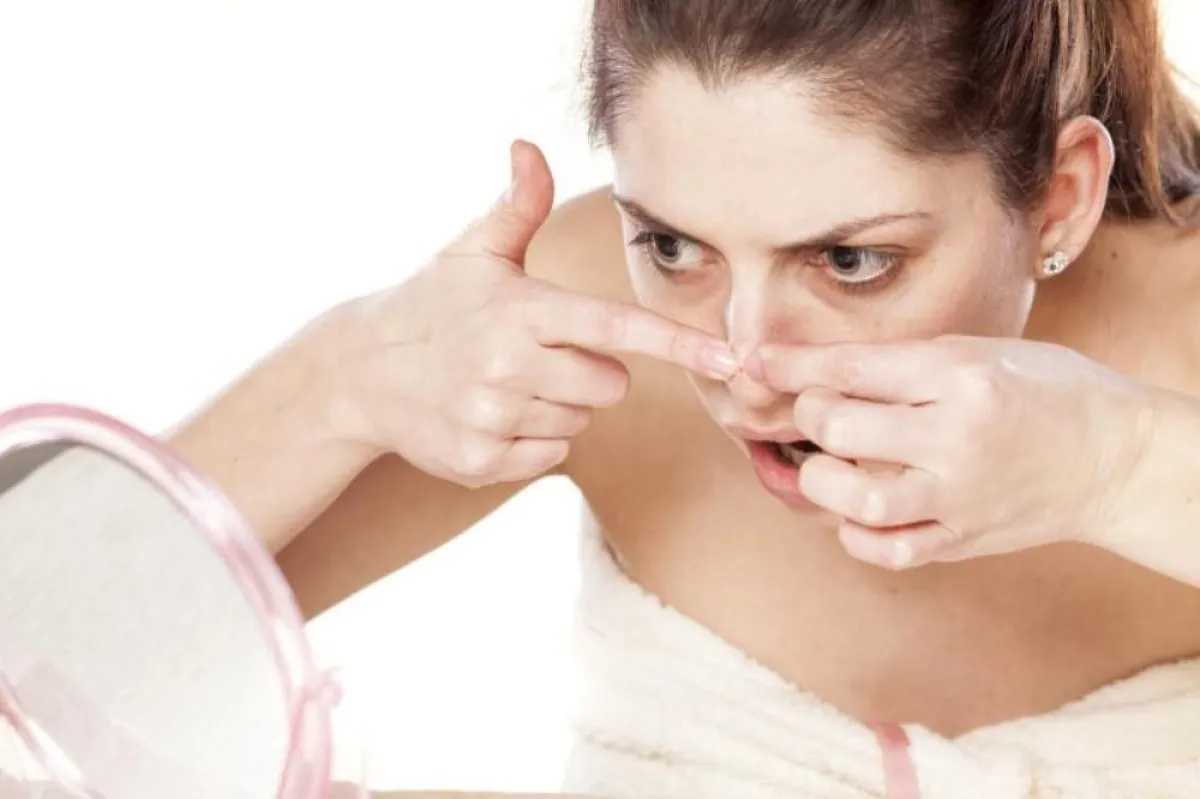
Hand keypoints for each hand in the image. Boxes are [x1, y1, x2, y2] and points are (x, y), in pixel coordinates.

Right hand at [332, 140, 736, 486]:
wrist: (360, 373)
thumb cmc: (432, 305)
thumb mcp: (472, 251)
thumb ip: (517, 205)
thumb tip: (528, 145)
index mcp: (521, 311)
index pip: (616, 328)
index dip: (678, 343)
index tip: (730, 358)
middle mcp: (509, 367)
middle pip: (611, 386)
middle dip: (590, 372)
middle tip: (539, 354)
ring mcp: (493, 419)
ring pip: (579, 424)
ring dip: (557, 407)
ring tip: (504, 383)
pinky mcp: (481, 462)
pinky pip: (549, 458)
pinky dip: (531, 441)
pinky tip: (492, 415)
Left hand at [747, 335, 1157, 568]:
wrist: (1116, 456)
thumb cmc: (1046, 390)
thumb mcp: (981, 352)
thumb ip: (903, 364)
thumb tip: (818, 370)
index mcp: (961, 378)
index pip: (852, 369)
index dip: (791, 365)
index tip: (754, 361)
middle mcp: (957, 438)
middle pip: (840, 430)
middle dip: (808, 416)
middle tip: (813, 412)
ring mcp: (959, 496)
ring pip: (855, 499)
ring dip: (823, 480)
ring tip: (829, 465)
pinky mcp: (962, 539)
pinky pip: (885, 549)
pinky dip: (854, 532)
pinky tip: (858, 510)